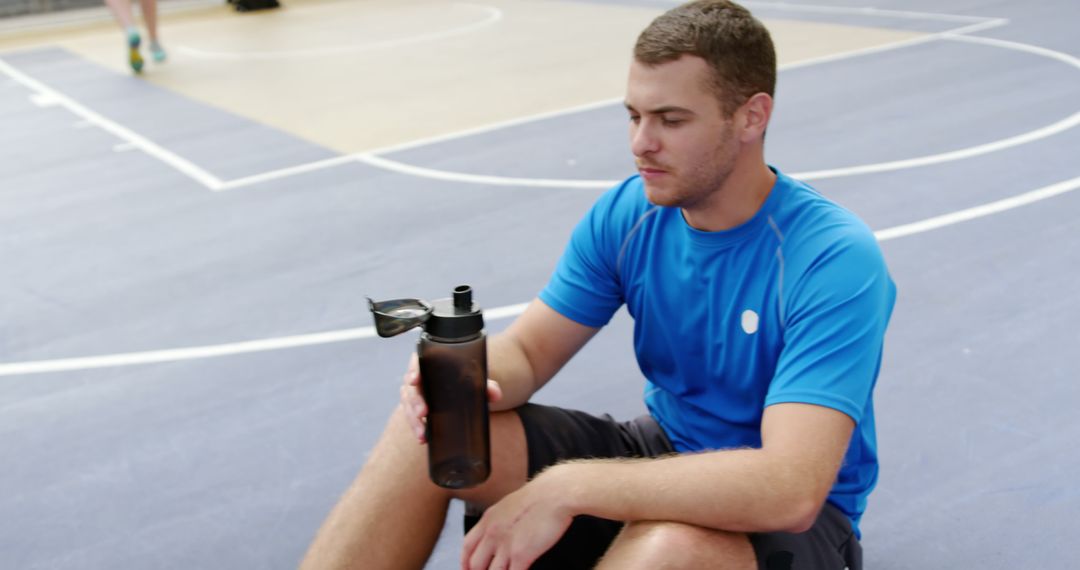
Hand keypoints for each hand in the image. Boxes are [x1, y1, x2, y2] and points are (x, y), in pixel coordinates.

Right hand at [400, 353, 503, 443]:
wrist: (464, 389)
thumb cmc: (466, 379)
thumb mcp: (475, 381)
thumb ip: (486, 386)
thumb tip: (496, 395)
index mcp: (431, 362)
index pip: (418, 362)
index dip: (413, 370)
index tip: (414, 380)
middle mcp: (420, 376)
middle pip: (411, 387)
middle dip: (415, 401)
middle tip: (422, 412)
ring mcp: (416, 392)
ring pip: (408, 404)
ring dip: (413, 419)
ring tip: (422, 433)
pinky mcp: (415, 407)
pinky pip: (411, 416)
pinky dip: (416, 427)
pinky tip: (423, 438)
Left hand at [460, 469, 574, 569]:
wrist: (554, 494)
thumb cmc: (539, 496)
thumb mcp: (509, 505)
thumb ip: (500, 521)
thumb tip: (500, 532)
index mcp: (488, 520)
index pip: (467, 546)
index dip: (465, 561)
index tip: (467, 567)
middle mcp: (493, 534)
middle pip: (475, 564)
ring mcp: (506, 546)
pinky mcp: (521, 555)